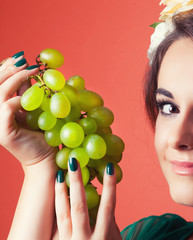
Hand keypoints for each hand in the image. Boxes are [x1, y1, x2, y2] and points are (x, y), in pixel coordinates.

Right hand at [0, 53, 56, 168]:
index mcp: (0, 107)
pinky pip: (7, 109)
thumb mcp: (35, 108)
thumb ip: (29, 92)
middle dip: (8, 69)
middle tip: (24, 61)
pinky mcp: (3, 132)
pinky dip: (18, 99)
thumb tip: (31, 71)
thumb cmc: (42, 133)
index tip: (19, 57)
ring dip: (15, 79)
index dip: (4, 68)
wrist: (46, 158)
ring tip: (31, 71)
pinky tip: (31, 95)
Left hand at [55, 159, 121, 239]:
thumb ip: (109, 223)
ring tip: (59, 174)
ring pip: (62, 214)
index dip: (109, 186)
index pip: (107, 206)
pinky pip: (54, 224)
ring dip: (60, 192)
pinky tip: (51, 194)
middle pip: (79, 206)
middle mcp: (84, 239)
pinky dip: (54, 208)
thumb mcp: (112, 239)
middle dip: (77, 182)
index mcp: (102, 237)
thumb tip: (105, 200)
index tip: (109, 166)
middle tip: (74, 161)